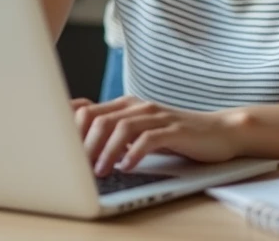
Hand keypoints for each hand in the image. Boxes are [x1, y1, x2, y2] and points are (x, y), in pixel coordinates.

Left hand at [70, 95, 240, 175]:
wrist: (219, 132)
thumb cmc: (177, 136)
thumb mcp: (140, 132)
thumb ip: (114, 133)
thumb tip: (80, 144)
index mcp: (126, 105)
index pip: (86, 109)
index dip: (69, 130)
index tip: (59, 152)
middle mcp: (138, 106)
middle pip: (99, 118)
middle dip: (83, 143)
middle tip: (75, 167)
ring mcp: (157, 116)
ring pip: (121, 127)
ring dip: (106, 151)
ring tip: (99, 171)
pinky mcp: (175, 130)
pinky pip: (149, 138)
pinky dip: (134, 153)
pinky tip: (127, 167)